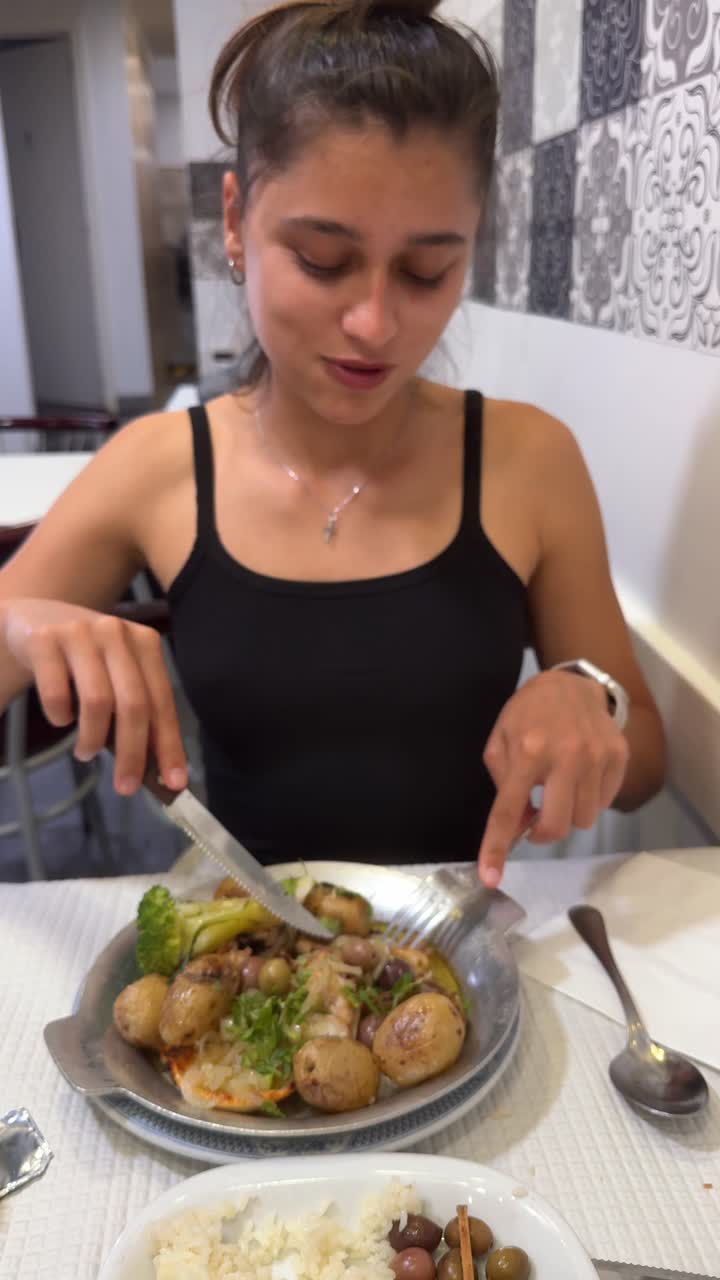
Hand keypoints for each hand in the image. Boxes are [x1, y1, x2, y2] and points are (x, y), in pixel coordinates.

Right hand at [3, 598, 186, 795]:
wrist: (34, 618)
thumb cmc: (85, 657)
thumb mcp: (117, 674)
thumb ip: (138, 709)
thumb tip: (159, 765)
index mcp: (144, 643)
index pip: (162, 701)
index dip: (170, 744)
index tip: (174, 782)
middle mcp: (116, 633)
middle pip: (134, 704)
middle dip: (133, 753)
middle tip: (126, 787)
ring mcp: (80, 633)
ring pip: (97, 701)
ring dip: (92, 739)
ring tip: (85, 753)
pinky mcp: (45, 640)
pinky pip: (56, 693)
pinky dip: (60, 716)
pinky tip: (61, 719)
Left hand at [478, 670, 629, 887]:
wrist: (571, 683)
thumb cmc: (528, 715)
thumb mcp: (500, 741)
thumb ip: (503, 784)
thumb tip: (520, 826)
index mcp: (527, 751)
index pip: (508, 810)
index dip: (497, 848)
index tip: (490, 878)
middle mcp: (565, 755)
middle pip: (557, 826)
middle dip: (543, 833)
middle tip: (536, 819)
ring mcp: (597, 757)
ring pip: (584, 819)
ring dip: (568, 814)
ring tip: (560, 790)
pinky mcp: (619, 757)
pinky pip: (604, 803)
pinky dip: (589, 801)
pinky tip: (580, 778)